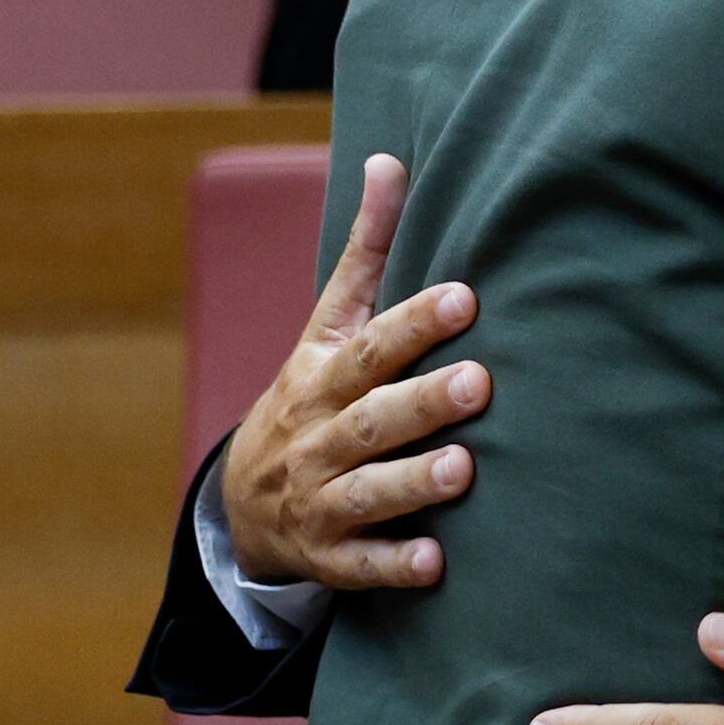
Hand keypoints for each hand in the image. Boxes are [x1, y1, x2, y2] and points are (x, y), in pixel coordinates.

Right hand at [217, 153, 488, 590]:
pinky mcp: (331, 556)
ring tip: (463, 469)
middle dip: (422, 401)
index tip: (465, 296)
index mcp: (323, 375)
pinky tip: (436, 563)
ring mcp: (321, 499)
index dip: (415, 321)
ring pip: (366, 491)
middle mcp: (319, 435)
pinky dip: (394, 564)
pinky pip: (361, 565)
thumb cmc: (312, 396)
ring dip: (412, 482)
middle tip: (481, 382)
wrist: (243, 503)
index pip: (371, 344)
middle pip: (370, 417)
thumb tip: (390, 159)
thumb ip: (366, 251)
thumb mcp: (326, 326)